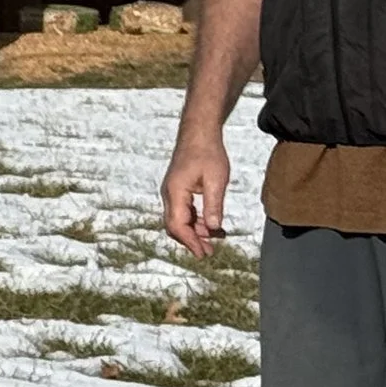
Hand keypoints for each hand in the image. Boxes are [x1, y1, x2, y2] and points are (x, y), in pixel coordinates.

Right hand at [162, 126, 229, 259]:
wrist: (198, 133)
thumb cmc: (208, 153)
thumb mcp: (216, 180)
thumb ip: (213, 205)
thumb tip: (213, 229)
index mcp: (175, 192)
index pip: (178, 225)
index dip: (190, 242)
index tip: (203, 253)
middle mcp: (169, 194)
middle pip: (175, 226)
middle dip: (191, 241)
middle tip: (208, 252)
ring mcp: (172, 192)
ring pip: (179, 220)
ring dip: (194, 231)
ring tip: (213, 240)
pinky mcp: (178, 189)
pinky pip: (183, 211)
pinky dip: (195, 221)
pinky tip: (209, 225)